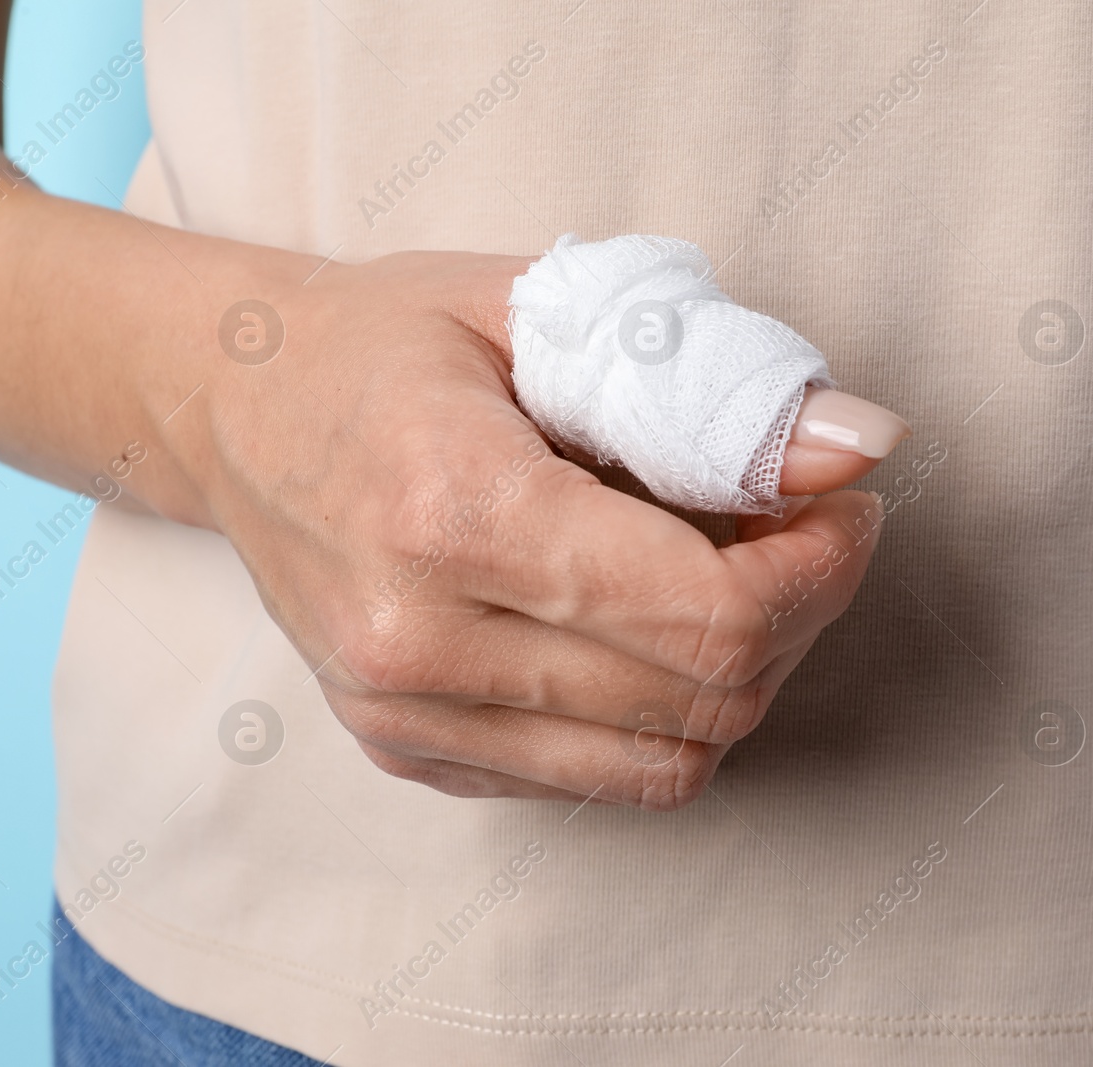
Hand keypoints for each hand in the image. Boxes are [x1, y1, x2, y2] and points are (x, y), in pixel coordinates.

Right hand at [169, 249, 899, 809]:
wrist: (230, 408)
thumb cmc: (383, 341)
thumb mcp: (546, 314)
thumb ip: (706, 381)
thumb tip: (863, 447)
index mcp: (453, 511)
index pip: (708, 614)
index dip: (820, 570)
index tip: (843, 507)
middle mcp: (418, 640)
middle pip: (702, 700)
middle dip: (796, 617)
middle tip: (797, 528)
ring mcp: (401, 713)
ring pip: (662, 765)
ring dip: (739, 677)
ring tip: (726, 577)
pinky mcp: (402, 749)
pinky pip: (593, 779)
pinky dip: (657, 715)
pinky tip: (642, 624)